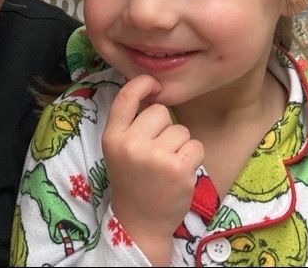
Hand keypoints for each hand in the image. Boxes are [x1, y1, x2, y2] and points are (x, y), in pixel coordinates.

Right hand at [102, 75, 203, 264]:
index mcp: (112, 137)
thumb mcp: (120, 150)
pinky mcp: (177, 168)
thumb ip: (131, 123)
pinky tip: (180, 173)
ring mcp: (154, 156)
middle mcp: (130, 144)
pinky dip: (193, 158)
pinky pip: (195, 145)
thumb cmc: (133, 181)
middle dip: (165, 128)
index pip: (125, 97)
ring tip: (167, 166)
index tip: (153, 85)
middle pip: (160, 112)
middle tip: (157, 152)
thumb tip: (154, 88)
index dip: (142, 84)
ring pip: (181, 129)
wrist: (140, 222)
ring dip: (180, 145)